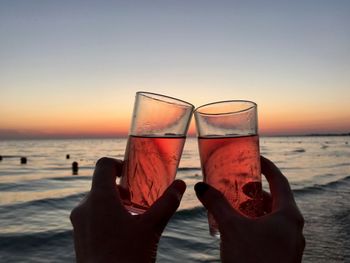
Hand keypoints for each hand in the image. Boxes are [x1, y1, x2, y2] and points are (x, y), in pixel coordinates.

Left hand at [70, 157, 185, 262]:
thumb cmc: (128, 257)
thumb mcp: (152, 227)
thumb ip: (167, 203)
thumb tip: (180, 185)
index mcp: (100, 198)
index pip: (103, 165)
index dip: (118, 163)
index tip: (131, 173)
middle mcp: (84, 207)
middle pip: (101, 184)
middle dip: (121, 189)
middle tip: (139, 199)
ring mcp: (79, 223)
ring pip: (97, 202)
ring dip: (115, 203)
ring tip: (133, 218)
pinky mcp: (79, 238)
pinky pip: (92, 217)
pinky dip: (106, 216)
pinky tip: (122, 233)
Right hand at [195, 156, 304, 262]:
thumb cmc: (252, 261)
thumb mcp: (231, 227)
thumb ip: (216, 204)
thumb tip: (200, 187)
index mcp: (288, 215)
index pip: (280, 181)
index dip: (268, 167)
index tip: (256, 158)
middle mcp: (293, 228)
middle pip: (276, 199)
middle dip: (257, 190)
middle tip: (241, 185)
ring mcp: (289, 243)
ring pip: (273, 217)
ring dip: (256, 208)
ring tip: (237, 206)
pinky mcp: (282, 255)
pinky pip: (271, 231)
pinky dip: (257, 223)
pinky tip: (240, 228)